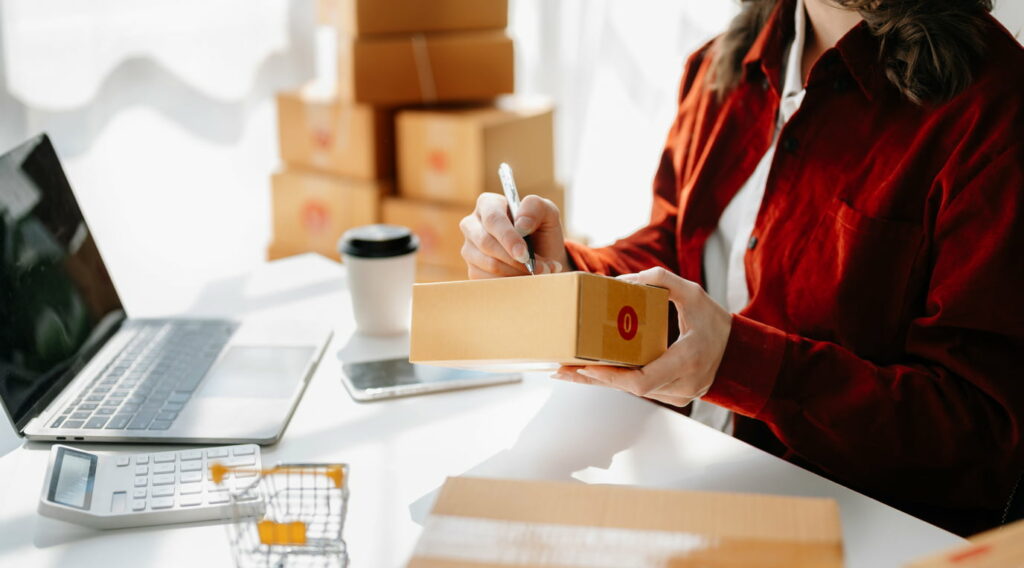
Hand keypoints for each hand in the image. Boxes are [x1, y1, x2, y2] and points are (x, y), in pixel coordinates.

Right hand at [459, 192, 568, 278]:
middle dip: (516, 259)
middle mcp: (472, 225)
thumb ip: (535, 208)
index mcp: (488, 204)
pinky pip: (490, 280)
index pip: (492, 219)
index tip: (525, 254)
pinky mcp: (473, 270)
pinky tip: (527, 278)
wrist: (542, 257)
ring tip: (542, 271)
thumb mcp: (547, 213)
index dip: (508, 237)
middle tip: (541, 268)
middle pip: (487, 243)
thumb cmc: (541, 231)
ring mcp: (470, 249)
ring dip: (519, 272)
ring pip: (490, 264)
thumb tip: (521, 225)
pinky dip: (513, 282)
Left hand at [552, 267, 732, 406]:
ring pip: (630, 391)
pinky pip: (639, 390)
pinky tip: (590, 372)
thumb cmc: (716, 323)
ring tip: (566, 370)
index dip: (611, 377)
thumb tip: (621, 281)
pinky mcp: (672, 398)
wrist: (741, 354)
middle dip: (592, 379)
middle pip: (628, 388)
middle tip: (560, 368)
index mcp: (687, 361)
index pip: (641, 381)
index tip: (586, 366)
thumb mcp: (694, 294)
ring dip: (599, 381)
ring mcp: (677, 396)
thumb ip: (661, 280)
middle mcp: (681, 385)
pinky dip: (616, 380)